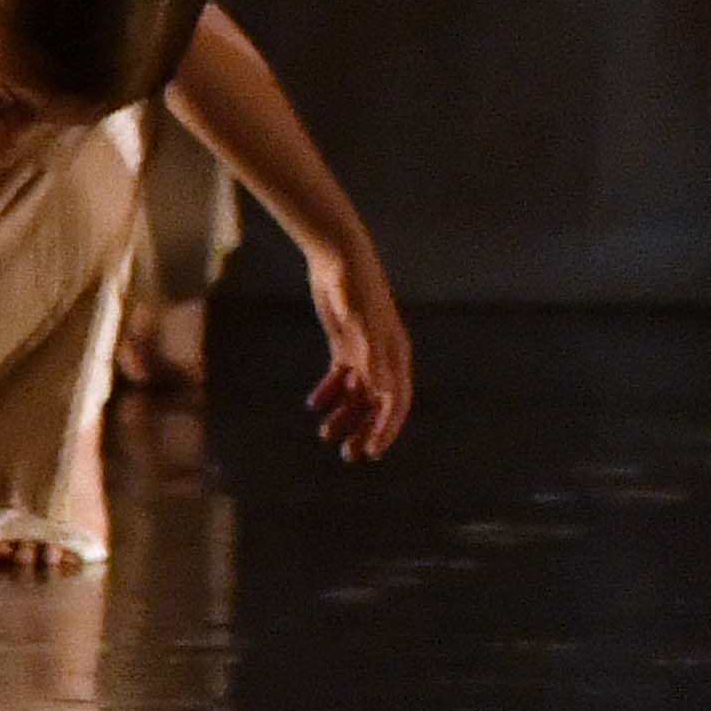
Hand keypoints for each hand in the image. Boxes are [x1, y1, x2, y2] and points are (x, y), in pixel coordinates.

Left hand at [302, 241, 412, 458]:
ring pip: (358, 393)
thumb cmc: (354, 285)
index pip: (396, 400)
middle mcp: (383, 355)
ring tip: (325, 435)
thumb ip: (371, 355)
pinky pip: (340, 377)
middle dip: (365, 429)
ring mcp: (364, 349)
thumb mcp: (361, 320)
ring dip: (346, 415)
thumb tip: (382, 390)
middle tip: (347, 454)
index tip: (373, 451)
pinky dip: (330, 392)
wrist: (338, 256)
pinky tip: (314, 404)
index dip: (387, 428)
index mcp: (394, 353)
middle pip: (378, 402)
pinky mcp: (346, 342)